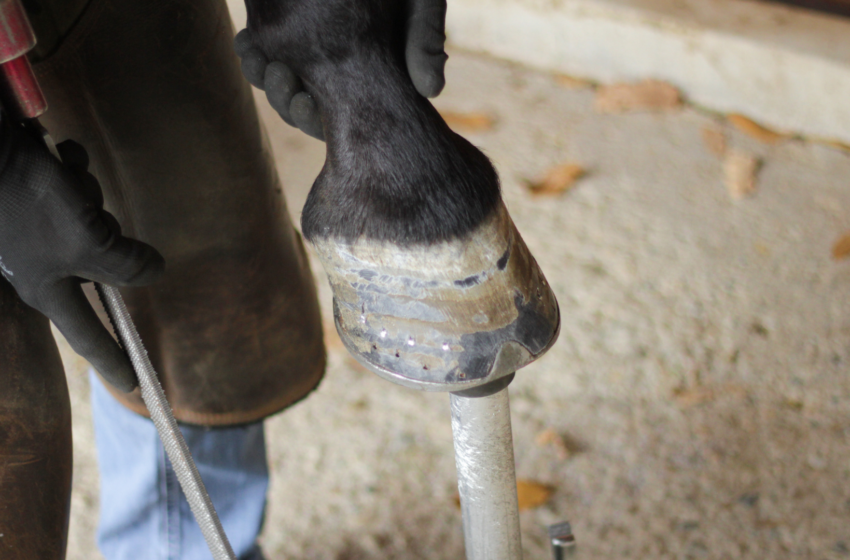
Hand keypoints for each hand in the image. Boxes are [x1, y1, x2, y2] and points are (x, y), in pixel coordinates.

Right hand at [0, 116, 163, 391]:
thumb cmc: (30, 200)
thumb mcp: (89, 240)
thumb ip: (127, 264)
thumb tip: (155, 271)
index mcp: (48, 288)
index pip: (90, 336)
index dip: (113, 360)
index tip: (133, 385)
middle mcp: (42, 265)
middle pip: (103, 262)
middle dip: (105, 231)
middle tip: (86, 213)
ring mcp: (38, 230)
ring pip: (95, 220)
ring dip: (88, 195)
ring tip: (64, 181)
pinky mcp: (36, 196)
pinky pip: (75, 188)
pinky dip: (72, 171)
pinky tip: (57, 159)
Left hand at [234, 0, 447, 140]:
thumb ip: (426, 37)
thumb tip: (431, 90)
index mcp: (369, 78)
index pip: (339, 117)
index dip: (317, 121)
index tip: (307, 106)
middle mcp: (336, 71)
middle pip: (301, 107)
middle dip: (285, 101)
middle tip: (281, 79)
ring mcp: (307, 51)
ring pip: (276, 83)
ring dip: (263, 78)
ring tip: (262, 62)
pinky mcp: (282, 25)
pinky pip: (258, 49)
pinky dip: (251, 50)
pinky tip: (248, 40)